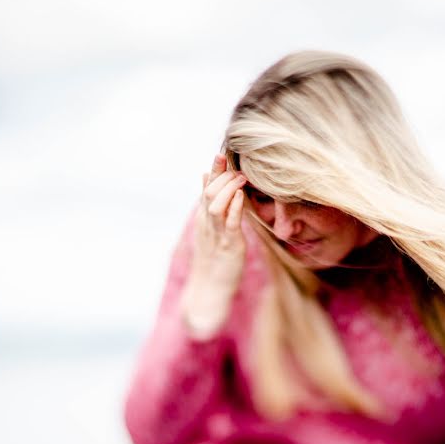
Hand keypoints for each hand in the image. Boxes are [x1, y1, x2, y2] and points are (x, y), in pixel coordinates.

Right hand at [180, 154, 246, 338]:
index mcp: (204, 219)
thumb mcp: (211, 231)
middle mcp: (207, 223)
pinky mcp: (228, 245)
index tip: (220, 154)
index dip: (213, 171)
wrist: (209, 289)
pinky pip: (229, 223)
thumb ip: (211, 206)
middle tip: (233, 164)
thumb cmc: (214, 260)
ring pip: (215, 204)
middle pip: (209, 192)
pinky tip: (240, 197)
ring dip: (228, 188)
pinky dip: (234, 207)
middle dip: (220, 175)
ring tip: (239, 177)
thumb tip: (208, 180)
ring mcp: (216, 234)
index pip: (206, 188)